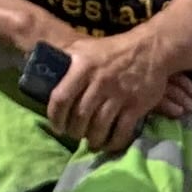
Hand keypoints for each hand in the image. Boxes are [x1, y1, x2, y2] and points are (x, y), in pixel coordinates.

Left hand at [46, 27, 184, 153]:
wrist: (150, 49)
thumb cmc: (113, 50)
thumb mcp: (84, 47)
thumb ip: (65, 58)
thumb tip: (40, 66)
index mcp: (82, 67)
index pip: (60, 98)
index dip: (55, 117)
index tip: (57, 126)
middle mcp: (99, 81)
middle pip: (80, 117)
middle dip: (75, 131)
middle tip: (75, 135)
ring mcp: (119, 95)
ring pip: (99, 127)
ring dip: (93, 139)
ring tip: (92, 141)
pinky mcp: (136, 105)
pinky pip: (122, 131)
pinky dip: (114, 142)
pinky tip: (110, 144)